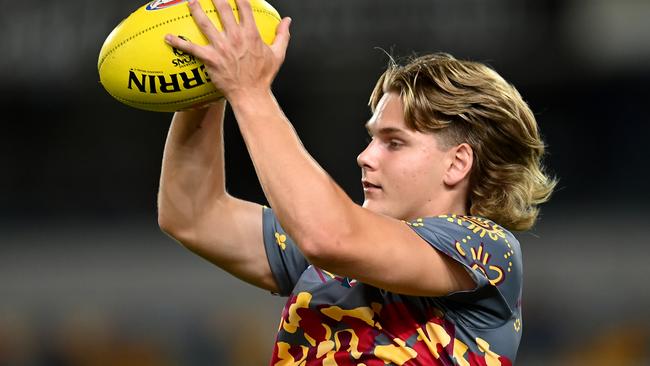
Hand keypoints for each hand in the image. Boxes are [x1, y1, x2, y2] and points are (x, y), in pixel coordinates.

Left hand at [164, 0, 290, 99]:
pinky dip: (178, 42)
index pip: (244, 6)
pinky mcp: (210, 59)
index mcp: (252, 34)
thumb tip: (287, 21)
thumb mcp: (278, 54)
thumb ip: (282, 35)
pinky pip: (191, 48)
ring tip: (190, 1)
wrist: (251, 95)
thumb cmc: (264, 76)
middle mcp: (236, 37)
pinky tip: (167, 37)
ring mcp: (222, 47)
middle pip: (222, 8)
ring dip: (195, 9)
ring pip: (204, 23)